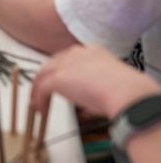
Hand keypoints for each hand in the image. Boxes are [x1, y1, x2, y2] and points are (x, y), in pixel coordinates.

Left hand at [31, 44, 160, 118]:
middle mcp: (76, 54)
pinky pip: (42, 88)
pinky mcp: (58, 77)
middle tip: (42, 92)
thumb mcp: (110, 86)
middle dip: (46, 77)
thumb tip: (88, 109)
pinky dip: (39, 99)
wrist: (125, 91)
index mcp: (92, 52)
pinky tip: (41, 110)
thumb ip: (95, 92)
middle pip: (53, 63)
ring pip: (43, 74)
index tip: (59, 82)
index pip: (69, 58)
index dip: (62, 70)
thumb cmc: (125, 91)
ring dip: (38, 89)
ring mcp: (66, 64)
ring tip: (37, 103)